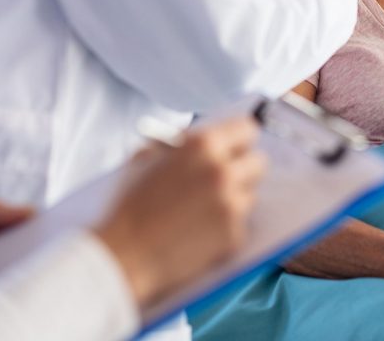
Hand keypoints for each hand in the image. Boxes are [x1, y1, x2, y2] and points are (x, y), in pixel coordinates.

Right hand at [93, 116, 266, 310]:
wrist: (124, 255)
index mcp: (203, 145)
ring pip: (250, 195)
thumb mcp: (145, 159)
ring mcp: (232, 205)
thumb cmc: (128, 206)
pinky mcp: (234, 236)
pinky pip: (240, 224)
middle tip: (229, 178)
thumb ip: (177, 145)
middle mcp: (223, 171)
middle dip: (244, 169)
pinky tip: (199, 232)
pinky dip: (225, 228)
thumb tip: (198, 139)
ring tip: (203, 210)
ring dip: (234, 199)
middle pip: (258, 163)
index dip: (240, 139)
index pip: (247, 129)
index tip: (237, 146)